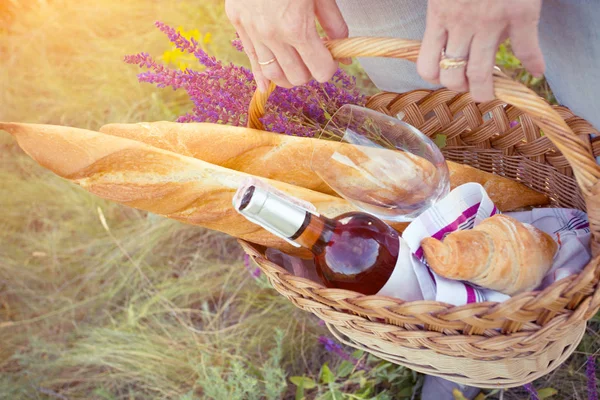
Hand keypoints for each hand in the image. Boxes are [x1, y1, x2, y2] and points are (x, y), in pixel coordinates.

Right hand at [225, 0, 348, 91]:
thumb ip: (333, 22)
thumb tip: (342, 49)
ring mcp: (251, 30)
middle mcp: (272, 35)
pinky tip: (265, 87)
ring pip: (272, 75)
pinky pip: (250, 60)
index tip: (331, 60)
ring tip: (295, 65)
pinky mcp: (237, 22)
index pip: (320, 70)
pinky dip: (260, 75)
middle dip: (309, 72)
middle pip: (296, 77)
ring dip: (287, 75)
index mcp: (296, 27)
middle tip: (314, 58)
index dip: (329, 68)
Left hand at [417, 0, 544, 101]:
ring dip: (486, 91)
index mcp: (439, 16)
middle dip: (461, 88)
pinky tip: (537, 69)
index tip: (446, 76)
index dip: (436, 77)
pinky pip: (526, 49)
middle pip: (454, 76)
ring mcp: (490, 20)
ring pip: (481, 73)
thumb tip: (452, 41)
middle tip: (471, 88)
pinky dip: (534, 63)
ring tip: (491, 93)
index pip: (427, 66)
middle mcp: (461, 23)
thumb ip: (445, 14)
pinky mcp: (520, 13)